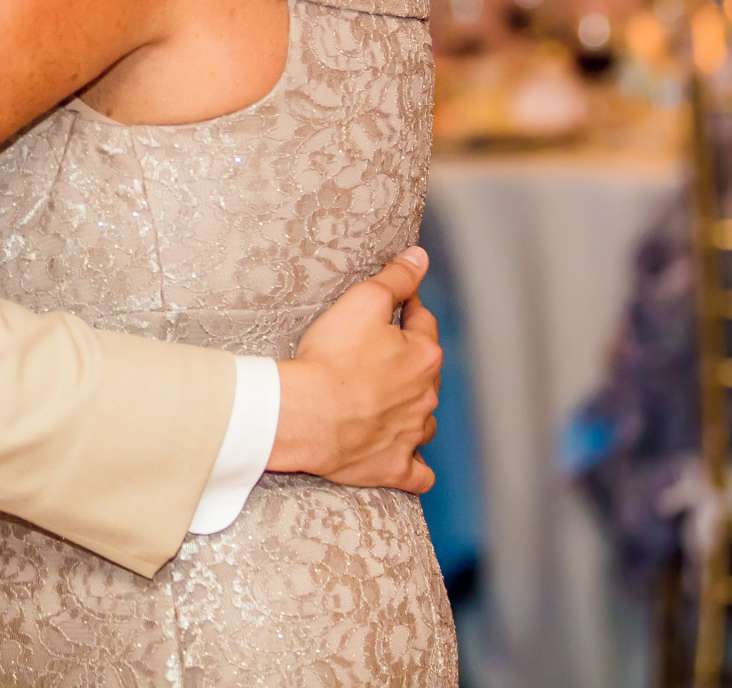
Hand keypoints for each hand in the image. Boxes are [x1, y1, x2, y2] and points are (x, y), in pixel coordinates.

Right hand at [270, 247, 443, 491]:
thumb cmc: (331, 358)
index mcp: (424, 356)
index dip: (407, 309)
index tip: (392, 306)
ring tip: (386, 402)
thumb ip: (396, 278)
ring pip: (425, 420)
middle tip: (377, 353)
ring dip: (413, 410)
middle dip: (409, 360)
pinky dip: (415, 465)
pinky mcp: (393, 467)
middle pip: (425, 371)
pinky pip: (418, 472)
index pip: (423, 323)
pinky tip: (407, 457)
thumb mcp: (362, 302)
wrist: (304, 415)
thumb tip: (420, 258)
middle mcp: (426, 397)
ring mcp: (412, 435)